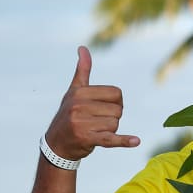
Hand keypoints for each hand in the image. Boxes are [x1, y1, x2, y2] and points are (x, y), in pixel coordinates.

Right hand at [45, 46, 139, 160]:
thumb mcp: (74, 91)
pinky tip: (135, 141)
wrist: (56, 144)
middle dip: (113, 117)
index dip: (116, 102)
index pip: (116, 93)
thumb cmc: (69, 114)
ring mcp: (82, 123)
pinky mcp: (87, 139)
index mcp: (80, 92)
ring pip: (115, 124)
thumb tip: (83, 48)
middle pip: (118, 110)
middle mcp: (79, 106)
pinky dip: (124, 141)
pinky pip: (111, 139)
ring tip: (94, 131)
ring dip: (110, 130)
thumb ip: (82, 71)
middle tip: (97, 122)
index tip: (103, 108)